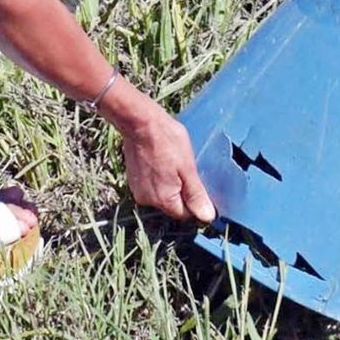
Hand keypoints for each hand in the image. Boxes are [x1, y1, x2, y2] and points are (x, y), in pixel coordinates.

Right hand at [118, 103, 215, 222]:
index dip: (195, 202)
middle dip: (182, 191)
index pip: (185, 214)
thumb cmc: (167, 140)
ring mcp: (138, 190)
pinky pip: (151, 186)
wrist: (140, 122)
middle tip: (186, 169)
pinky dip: (158, 178)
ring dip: (170, 184)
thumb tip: (207, 217)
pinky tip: (162, 161)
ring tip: (173, 163)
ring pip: (161, 195)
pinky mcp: (132, 180)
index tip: (198, 183)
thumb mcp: (187, 167)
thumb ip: (196, 194)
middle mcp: (148, 200)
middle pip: (172, 205)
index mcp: (164, 200)